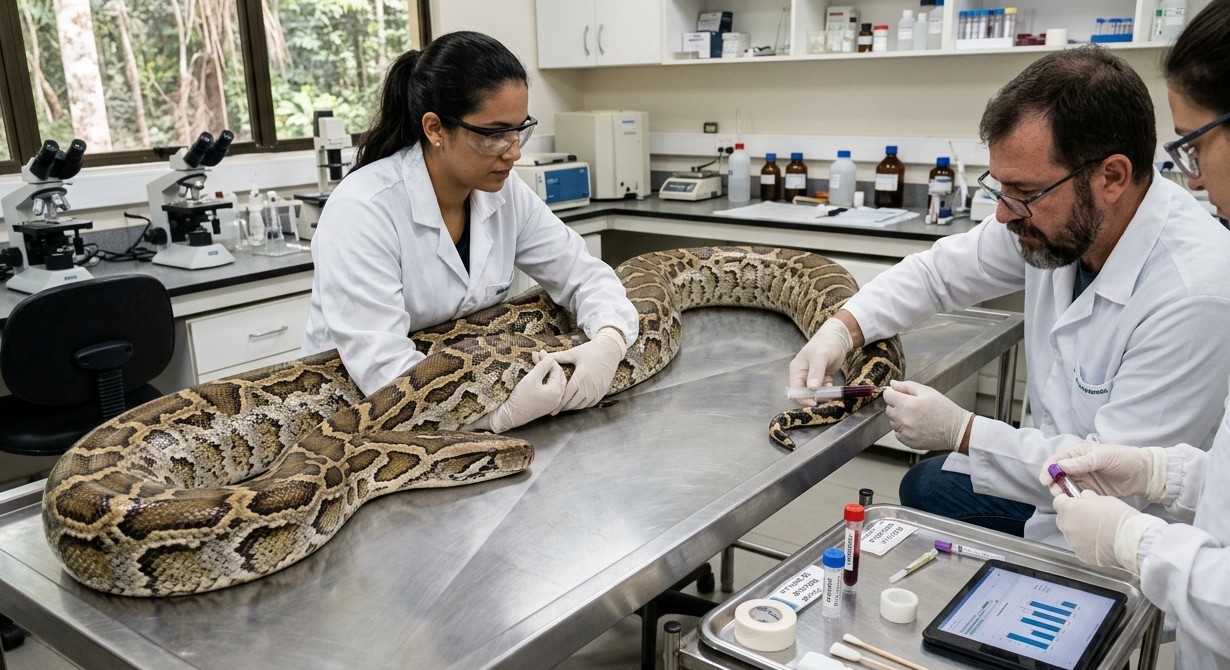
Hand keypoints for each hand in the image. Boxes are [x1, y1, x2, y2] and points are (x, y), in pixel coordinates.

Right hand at [468, 351, 565, 432]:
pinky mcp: (547, 404)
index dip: (548, 359)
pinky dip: (546, 379)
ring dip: (547, 371)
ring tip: (537, 362)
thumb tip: (549, 356)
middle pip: (558, 375)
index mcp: (557, 391)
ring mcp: (554, 402)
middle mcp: (559, 397)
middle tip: (538, 355)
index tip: (539, 351)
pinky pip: (551, 388)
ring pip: (555, 381)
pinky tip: (539, 373)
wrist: (511, 415)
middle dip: (548, 364)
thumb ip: (542, 366)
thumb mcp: (531, 378)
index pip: (557, 369)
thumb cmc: (521, 397)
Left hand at [550, 327, 625, 411]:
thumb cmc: (591, 350)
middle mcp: (590, 386)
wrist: (610, 350)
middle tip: (553, 410)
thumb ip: (559, 357)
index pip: (567, 394)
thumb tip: (544, 357)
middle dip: (562, 407)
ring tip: (562, 407)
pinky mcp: (602, 392)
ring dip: (571, 407)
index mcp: (581, 376)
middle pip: (573, 403)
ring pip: (581, 405)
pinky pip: (590, 404)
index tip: (550, 408)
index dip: (558, 403)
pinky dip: (582, 405)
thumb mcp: (574, 353)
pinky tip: (575, 404)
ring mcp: (597, 390)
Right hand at [788, 317, 852, 405]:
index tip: (815, 403)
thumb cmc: (825, 344)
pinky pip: (822, 389)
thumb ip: (815, 373)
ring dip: (822, 395)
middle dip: (815, 397)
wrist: (838, 338)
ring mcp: (811, 377)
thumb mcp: (820, 358)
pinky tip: (832, 386)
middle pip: (804, 393)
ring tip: (831, 390)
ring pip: (814, 393)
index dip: (803, 398)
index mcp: (797, 370)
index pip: (795, 390)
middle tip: (826, 396)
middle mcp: (802, 375)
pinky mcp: (821, 378)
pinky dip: (827, 391)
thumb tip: (812, 389)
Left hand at [882, 379, 972, 451]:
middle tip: (912, 405)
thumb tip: (892, 384)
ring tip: (917, 417)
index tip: (899, 394)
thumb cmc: (944, 409)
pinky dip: (903, 429)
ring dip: (900, 417)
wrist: (957, 430)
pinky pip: (898, 433)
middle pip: (889, 409)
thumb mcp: (928, 392)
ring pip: (893, 421)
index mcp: (907, 404)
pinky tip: (917, 426)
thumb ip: (907, 386)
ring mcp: (904, 432)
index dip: (893, 393)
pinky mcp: (907, 442)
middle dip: (897, 405)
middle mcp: (903, 419)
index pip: (887, 396)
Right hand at [1038, 444, 1166, 499]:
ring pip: (1065, 488)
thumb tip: (1061, 466)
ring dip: (1062, 493)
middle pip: (1058, 476)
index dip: (1048, 469)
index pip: (1057, 461)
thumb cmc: (1124, 459)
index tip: (1046, 479)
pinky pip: (1077, 497)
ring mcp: (1084, 481)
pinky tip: (1076, 503)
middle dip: (1054, 484)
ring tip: (1066, 498)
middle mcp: (1078, 468)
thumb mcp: (1103, 457)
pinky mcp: (1091, 494)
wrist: (1144, 475)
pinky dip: (1073, 501)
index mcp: (1078, 455)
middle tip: (1057, 492)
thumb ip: (1083, 462)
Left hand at [1053, 491, 1164, 573]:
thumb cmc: (1119, 516)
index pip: (1058, 502)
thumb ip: (1088, 498)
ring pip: (1070, 534)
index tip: (1072, 502)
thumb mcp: (1103, 499)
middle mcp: (1066, 525)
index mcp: (1069, 508)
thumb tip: (1084, 497)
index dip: (1065, 501)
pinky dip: (1085, 544)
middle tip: (1087, 516)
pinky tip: (1099, 542)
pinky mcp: (1080, 554)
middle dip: (1071, 516)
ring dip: (1078, 531)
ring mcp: (1072, 542)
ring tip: (1096, 531)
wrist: (1130, 540)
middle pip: (1062, 518)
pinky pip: (1079, 546)